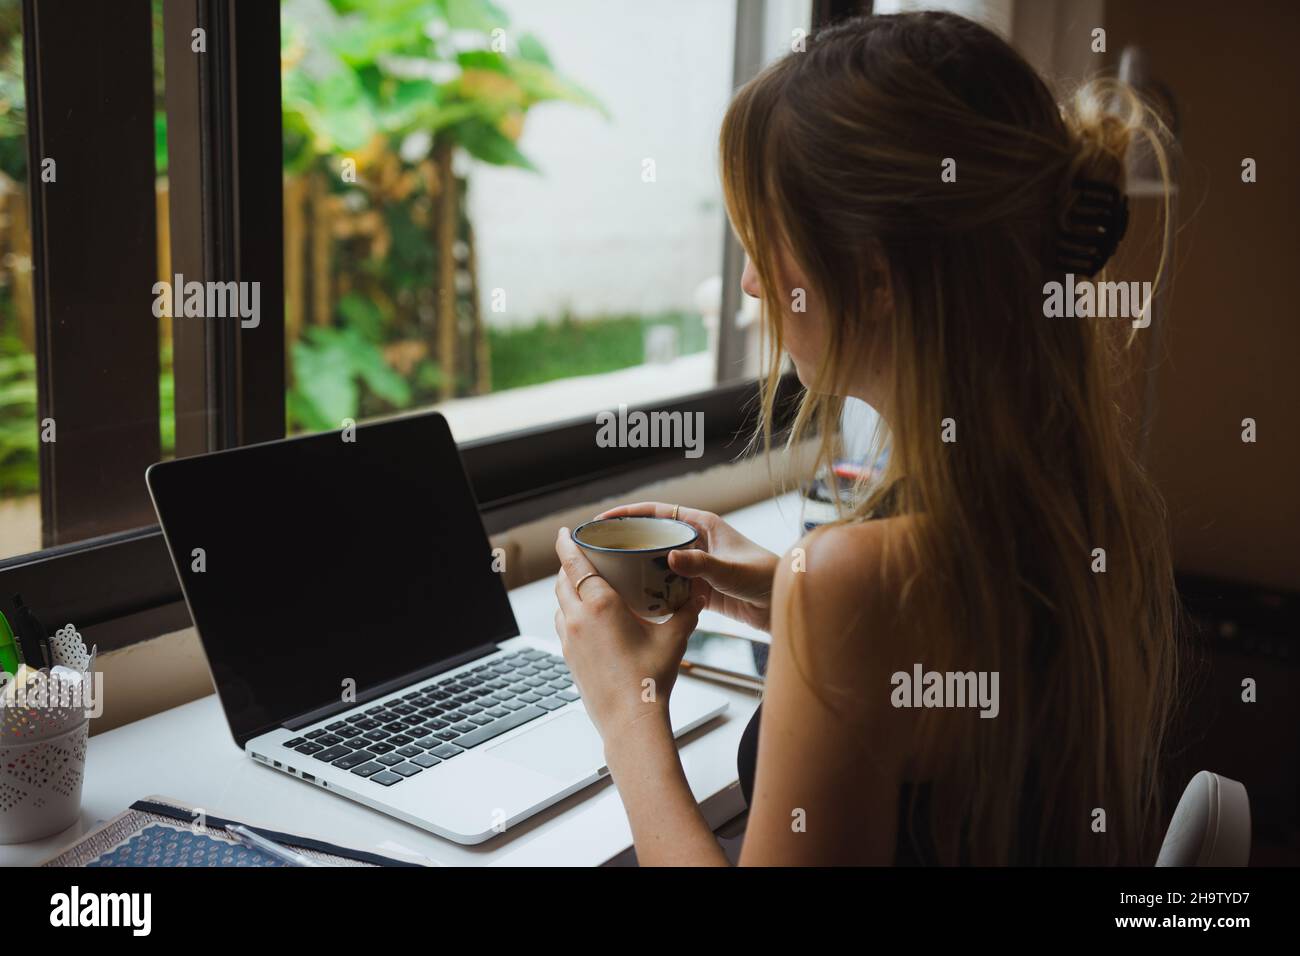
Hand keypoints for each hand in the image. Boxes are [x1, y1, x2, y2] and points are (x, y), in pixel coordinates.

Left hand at [553, 526, 706, 744]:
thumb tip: (699, 594)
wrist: (630, 719)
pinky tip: (587, 618)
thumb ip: (687, 611)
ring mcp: (570, 638)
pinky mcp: (568, 656)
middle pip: (562, 580)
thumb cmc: (650, 678)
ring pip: (560, 603)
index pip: (574, 562)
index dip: (566, 544)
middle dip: (568, 565)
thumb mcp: (674, 638)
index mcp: (600, 604)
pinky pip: (563, 624)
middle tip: (582, 557)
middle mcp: (578, 617)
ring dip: (567, 590)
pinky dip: (569, 613)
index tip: (565, 532)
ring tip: (584, 586)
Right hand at [597, 502, 778, 630]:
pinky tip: (635, 598)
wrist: (783, 605)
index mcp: (703, 525)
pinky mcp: (697, 587)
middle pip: (653, 534)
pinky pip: (668, 584)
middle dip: (627, 539)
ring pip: (658, 560)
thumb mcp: (732, 571)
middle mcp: (696, 541)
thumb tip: (670, 557)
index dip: (629, 513)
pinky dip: (652, 589)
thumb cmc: (766, 579)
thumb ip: (702, 565)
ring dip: (637, 566)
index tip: (604, 519)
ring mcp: (695, 564)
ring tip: (609, 573)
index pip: (658, 512)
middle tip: (599, 549)